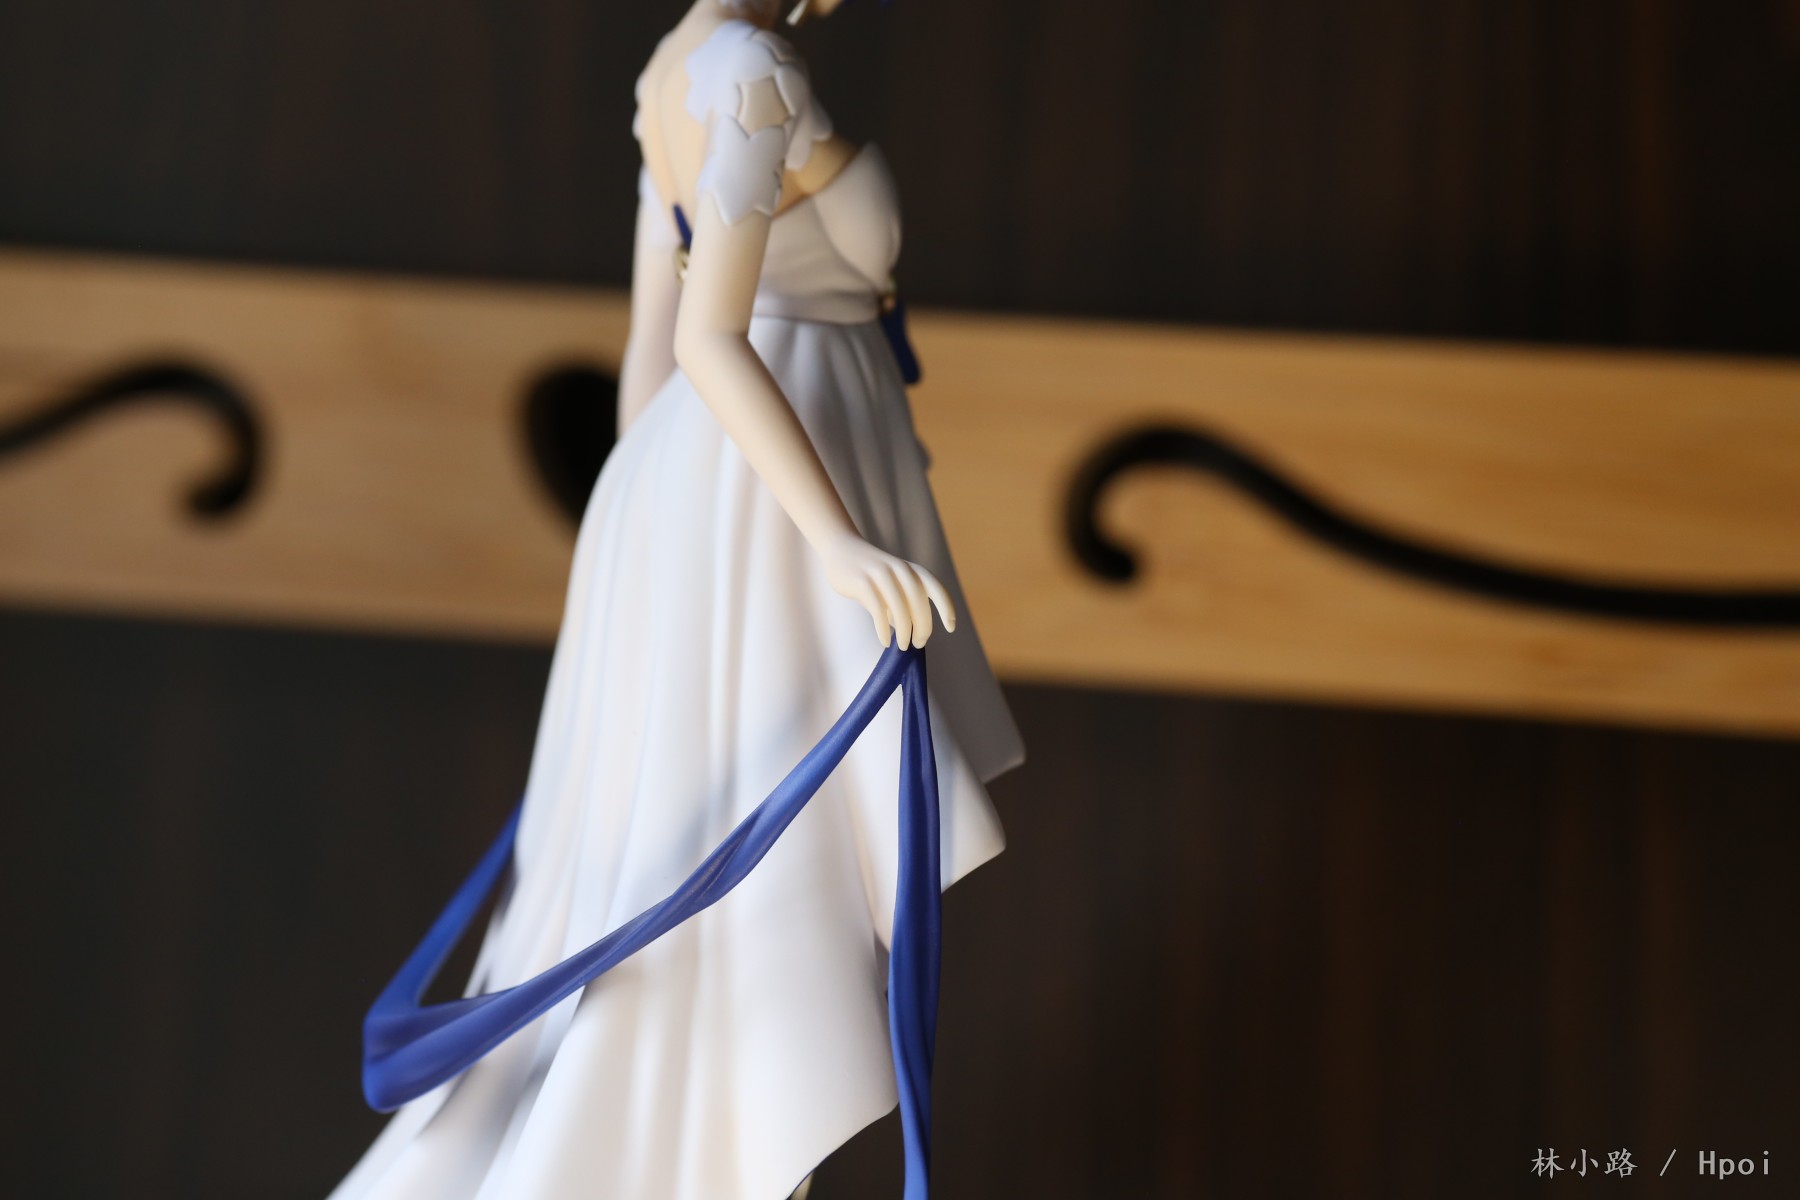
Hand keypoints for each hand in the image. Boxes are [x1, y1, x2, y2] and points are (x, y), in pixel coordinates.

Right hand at [816, 531, 957, 648]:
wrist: (841, 549)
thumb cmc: (871, 573)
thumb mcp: (893, 585)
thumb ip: (905, 604)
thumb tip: (912, 633)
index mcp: (912, 570)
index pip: (936, 589)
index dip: (946, 608)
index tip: (951, 628)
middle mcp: (900, 570)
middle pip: (919, 603)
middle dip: (923, 627)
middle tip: (918, 644)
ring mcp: (881, 575)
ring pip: (900, 609)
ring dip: (904, 632)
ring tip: (902, 646)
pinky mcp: (862, 583)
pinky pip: (878, 611)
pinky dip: (884, 630)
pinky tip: (885, 641)